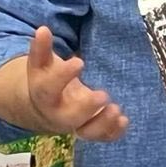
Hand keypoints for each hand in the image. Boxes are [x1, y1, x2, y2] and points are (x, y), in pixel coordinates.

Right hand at [25, 26, 128, 140]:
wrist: (44, 108)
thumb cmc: (46, 80)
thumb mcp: (42, 64)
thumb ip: (41, 49)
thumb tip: (43, 29)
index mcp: (44, 96)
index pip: (48, 90)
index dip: (62, 76)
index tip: (79, 61)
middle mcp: (58, 114)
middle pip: (69, 118)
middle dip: (87, 108)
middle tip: (103, 95)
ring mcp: (76, 125)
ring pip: (87, 132)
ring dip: (103, 123)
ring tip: (117, 110)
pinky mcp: (90, 130)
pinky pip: (102, 137)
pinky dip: (113, 132)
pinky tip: (124, 121)